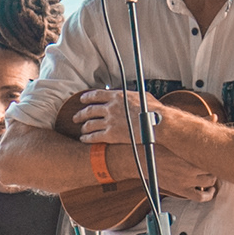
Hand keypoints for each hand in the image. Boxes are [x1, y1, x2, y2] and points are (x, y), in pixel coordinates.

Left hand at [67, 87, 190, 162]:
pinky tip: (84, 139)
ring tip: (82, 130)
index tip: (82, 100)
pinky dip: (87, 138)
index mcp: (117, 96)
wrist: (158, 124)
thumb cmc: (153, 110)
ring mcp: (110, 122)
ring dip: (84, 127)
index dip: (87, 98)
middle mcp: (110, 108)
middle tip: (76, 117)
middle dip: (80, 114)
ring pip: (90, 124)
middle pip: (89, 110)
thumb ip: (130, 96)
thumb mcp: (141, 96)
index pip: (96, 95)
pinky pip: (94, 137)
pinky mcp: (111, 135)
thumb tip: (130, 95)